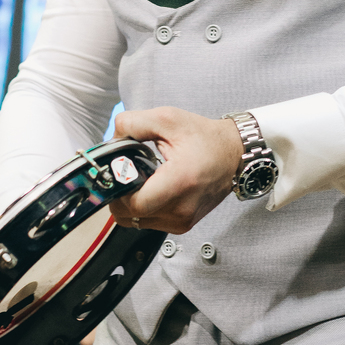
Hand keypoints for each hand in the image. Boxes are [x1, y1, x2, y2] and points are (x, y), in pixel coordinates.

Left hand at [109, 107, 242, 233]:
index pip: (133, 205)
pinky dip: (146, 208)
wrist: (234, 153)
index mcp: (179, 182)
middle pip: (129, 217)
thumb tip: (111, 140)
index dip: (118, 191)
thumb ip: (132, 124)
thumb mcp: (167, 119)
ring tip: (144, 180)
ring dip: (132, 204)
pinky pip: (150, 223)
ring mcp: (183, 220)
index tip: (120, 173)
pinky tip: (154, 189)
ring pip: (137, 222)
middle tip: (128, 175)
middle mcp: (182, 208)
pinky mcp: (183, 225)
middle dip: (121, 196)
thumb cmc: (205, 138)